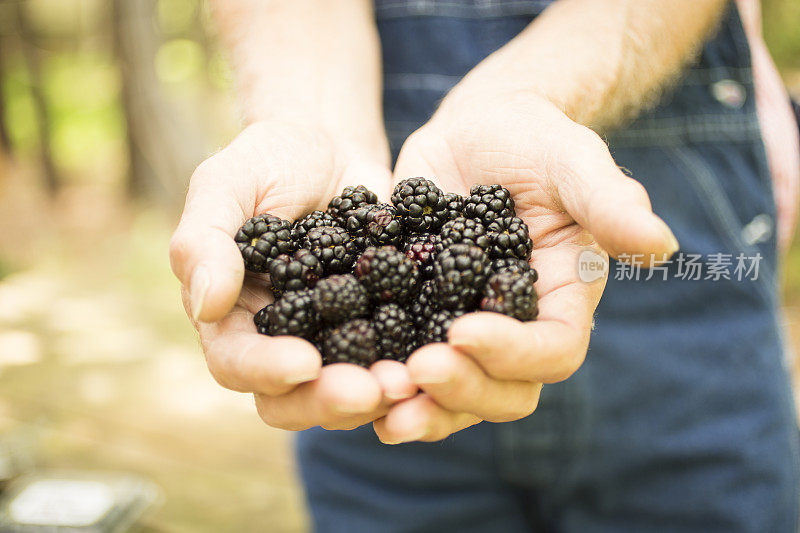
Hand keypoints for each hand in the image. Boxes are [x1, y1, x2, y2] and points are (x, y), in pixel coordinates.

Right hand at [169, 121, 416, 430]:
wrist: (329, 145)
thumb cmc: (266, 161)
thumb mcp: (226, 186)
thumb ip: (204, 240)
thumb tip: (206, 305)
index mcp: (233, 317)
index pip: (237, 362)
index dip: (266, 371)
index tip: (304, 363)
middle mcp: (282, 339)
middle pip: (294, 397)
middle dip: (329, 400)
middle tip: (371, 390)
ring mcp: (334, 337)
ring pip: (347, 389)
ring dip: (377, 393)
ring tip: (410, 381)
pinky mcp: (381, 323)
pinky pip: (395, 354)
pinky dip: (414, 362)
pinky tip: (441, 356)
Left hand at [374, 92, 678, 443]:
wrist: (475, 134)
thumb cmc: (532, 140)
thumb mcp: (570, 160)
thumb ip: (609, 200)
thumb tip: (660, 245)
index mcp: (560, 301)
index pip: (553, 350)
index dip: (513, 353)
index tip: (463, 330)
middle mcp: (515, 329)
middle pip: (504, 391)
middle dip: (461, 390)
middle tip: (415, 372)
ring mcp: (463, 331)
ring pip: (453, 395)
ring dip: (418, 407)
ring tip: (376, 397)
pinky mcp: (417, 321)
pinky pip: (404, 366)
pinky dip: (380, 382)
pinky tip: (346, 379)